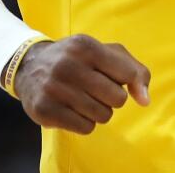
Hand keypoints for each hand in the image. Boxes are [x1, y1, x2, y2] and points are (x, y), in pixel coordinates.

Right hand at [14, 34, 151, 133]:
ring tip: (84, 99)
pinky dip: (84, 122)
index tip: (116, 80)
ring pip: (103, 116)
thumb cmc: (76, 59)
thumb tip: (145, 100)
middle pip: (117, 99)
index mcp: (85, 46)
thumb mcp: (104, 52)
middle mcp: (68, 65)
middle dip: (112, 98)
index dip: (127, 82)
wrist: (29, 66)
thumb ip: (133, 70)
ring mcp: (54, 88)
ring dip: (98, 112)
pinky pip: (85, 128)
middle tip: (96, 90)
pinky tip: (72, 109)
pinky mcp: (44, 110)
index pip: (127, 74)